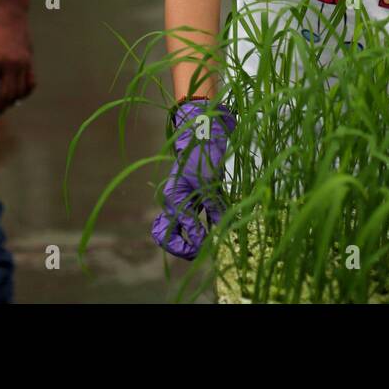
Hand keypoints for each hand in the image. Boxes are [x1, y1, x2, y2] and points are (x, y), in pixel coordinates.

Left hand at [0, 4, 34, 120]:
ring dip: (10, 102)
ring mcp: (22, 63)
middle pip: (6, 95)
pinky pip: (31, 83)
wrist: (9, 14)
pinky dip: (25, 93)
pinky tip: (17, 96)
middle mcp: (10, 64)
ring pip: (19, 92)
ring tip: (2, 106)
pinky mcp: (30, 61)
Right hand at [151, 100, 235, 258]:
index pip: (184, 226)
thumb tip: (222, 229)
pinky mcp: (191, 199)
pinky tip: (213, 235)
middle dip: (180, 247)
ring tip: (202, 251)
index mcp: (173, 197)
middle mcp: (173, 202)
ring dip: (186, 243)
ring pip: (174, 230)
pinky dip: (198, 230)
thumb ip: (214, 206)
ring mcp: (180, 202)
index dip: (197, 238)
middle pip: (166, 234)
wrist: (203, 135)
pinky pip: (190, 221)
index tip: (210, 244)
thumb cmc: (202, 155)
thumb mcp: (209, 182)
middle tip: (197, 253)